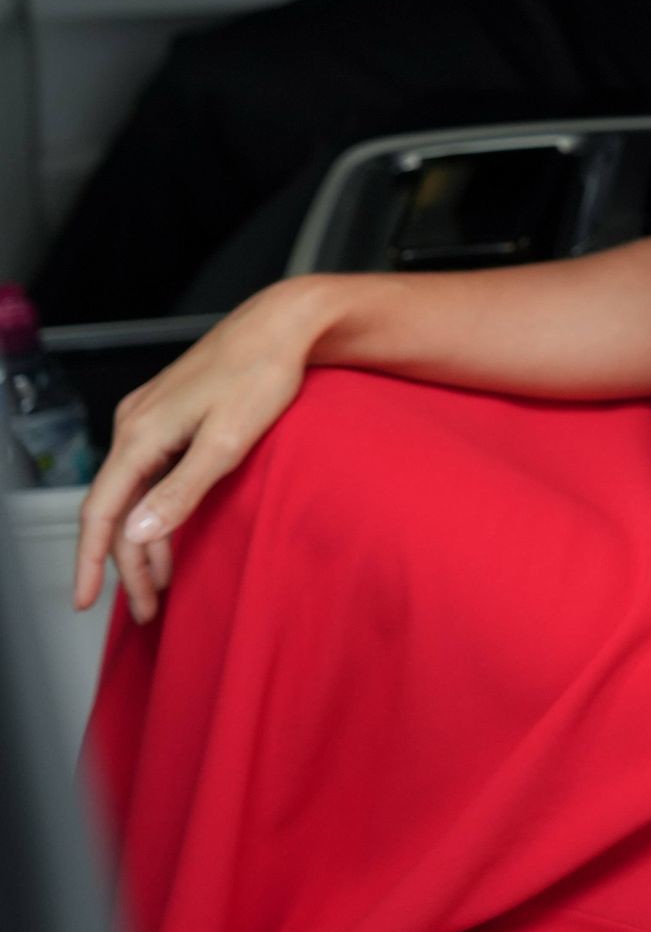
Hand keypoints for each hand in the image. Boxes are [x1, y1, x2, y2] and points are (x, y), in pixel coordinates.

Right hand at [71, 278, 332, 624]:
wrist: (284, 322)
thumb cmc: (262, 373)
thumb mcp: (227, 441)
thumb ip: (181, 491)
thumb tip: (137, 532)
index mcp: (140, 432)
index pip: (101, 511)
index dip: (90, 561)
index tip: (86, 601)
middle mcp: (135, 423)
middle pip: (117, 508)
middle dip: (128, 563)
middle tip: (148, 609)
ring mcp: (151, 416)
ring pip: (134, 491)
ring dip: (145, 540)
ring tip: (161, 585)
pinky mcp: (171, 413)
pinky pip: (149, 472)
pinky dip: (156, 509)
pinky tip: (170, 533)